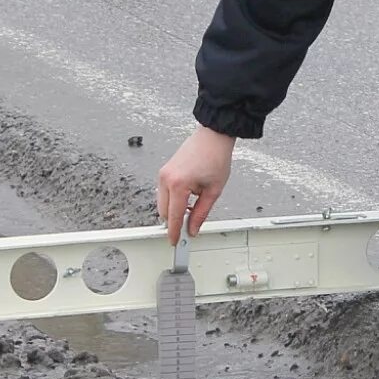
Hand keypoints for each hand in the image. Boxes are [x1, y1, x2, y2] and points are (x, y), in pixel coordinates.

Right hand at [157, 128, 235, 242]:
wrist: (213, 137)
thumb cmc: (215, 157)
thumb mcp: (213, 191)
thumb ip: (201, 213)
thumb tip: (193, 228)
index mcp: (178, 184)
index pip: (173, 217)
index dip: (174, 232)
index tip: (175, 242)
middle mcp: (166, 179)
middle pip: (164, 212)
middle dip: (174, 221)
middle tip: (188, 226)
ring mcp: (163, 174)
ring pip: (162, 203)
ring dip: (174, 209)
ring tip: (193, 206)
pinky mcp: (164, 171)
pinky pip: (163, 192)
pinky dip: (173, 199)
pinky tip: (187, 198)